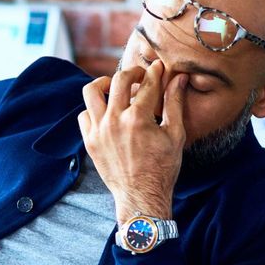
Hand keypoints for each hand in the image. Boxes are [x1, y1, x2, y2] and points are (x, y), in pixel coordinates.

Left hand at [79, 60, 187, 222]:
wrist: (141, 196)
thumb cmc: (162, 168)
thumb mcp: (174, 135)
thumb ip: (174, 103)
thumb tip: (180, 78)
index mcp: (138, 118)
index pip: (148, 84)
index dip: (156, 72)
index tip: (159, 67)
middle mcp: (114, 121)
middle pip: (119, 80)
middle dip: (133, 72)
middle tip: (141, 75)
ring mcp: (98, 131)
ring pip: (92, 91)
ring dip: (105, 84)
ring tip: (115, 87)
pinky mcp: (89, 141)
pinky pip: (84, 114)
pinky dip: (94, 109)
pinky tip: (107, 112)